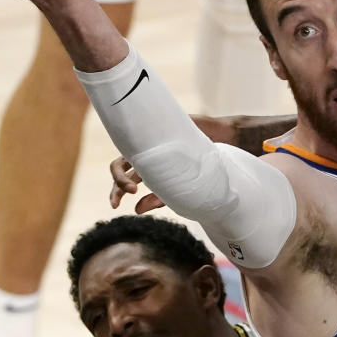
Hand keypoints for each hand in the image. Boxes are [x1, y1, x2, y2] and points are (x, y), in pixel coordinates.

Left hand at [109, 116, 236, 209]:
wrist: (222, 145)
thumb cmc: (199, 169)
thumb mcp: (177, 190)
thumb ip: (157, 199)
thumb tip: (135, 210)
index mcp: (145, 169)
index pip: (123, 178)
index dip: (116, 191)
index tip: (114, 206)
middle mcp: (145, 154)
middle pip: (120, 166)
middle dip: (117, 184)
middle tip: (118, 201)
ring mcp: (151, 140)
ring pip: (127, 153)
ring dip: (123, 171)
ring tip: (132, 187)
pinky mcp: (160, 126)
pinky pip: (142, 133)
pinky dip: (135, 144)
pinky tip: (138, 156)